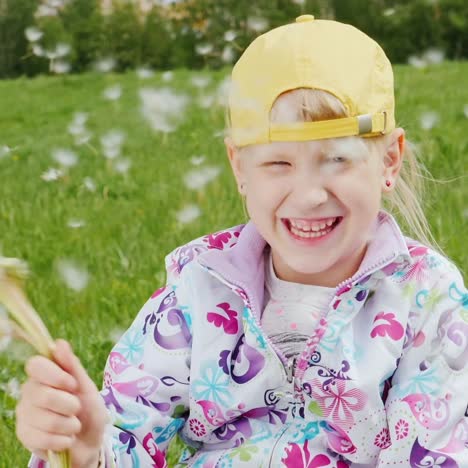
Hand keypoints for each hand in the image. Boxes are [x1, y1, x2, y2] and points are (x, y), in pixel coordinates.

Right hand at [16, 340, 108, 467]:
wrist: (90, 441)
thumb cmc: (89, 410)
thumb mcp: (87, 386)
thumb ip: (72, 366)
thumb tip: (59, 343)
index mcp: (44, 375)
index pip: (35, 365)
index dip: (56, 375)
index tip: (73, 385)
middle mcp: (29, 392)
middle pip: (43, 395)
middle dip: (70, 405)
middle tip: (77, 408)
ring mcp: (24, 414)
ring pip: (46, 420)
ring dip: (70, 425)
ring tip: (73, 424)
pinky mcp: (24, 436)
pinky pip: (44, 439)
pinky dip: (63, 440)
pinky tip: (66, 438)